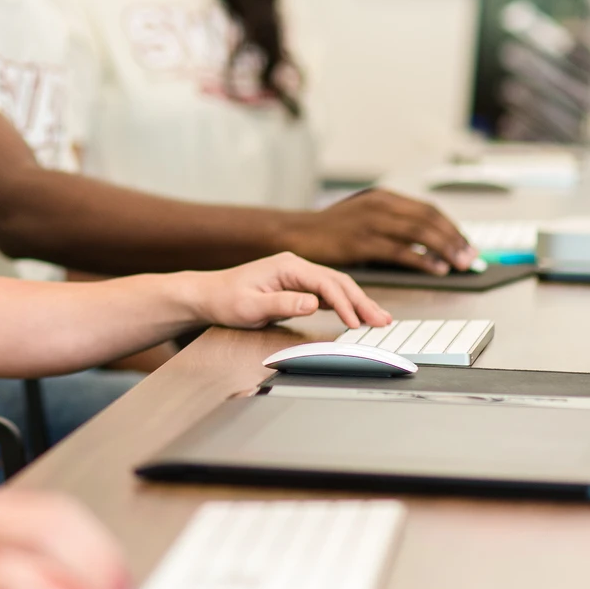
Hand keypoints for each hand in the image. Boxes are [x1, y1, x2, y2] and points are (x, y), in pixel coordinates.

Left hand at [188, 251, 389, 329]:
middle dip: (361, 301)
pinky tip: (357, 314)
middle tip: (382, 321)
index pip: (325, 283)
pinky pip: (328, 293)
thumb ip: (282, 304)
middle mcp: (295, 265)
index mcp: (287, 265)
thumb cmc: (225, 300)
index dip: (344, 303)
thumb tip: (314, 304)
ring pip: (336, 286)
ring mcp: (297, 274)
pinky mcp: (297, 285)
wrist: (207, 295)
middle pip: (337, 282)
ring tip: (379, 318)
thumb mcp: (250, 306)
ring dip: (358, 302)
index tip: (356, 322)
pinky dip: (345, 304)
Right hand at [281, 188, 475, 273]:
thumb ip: (392, 224)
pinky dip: (423, 260)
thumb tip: (429, 244)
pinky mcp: (361, 242)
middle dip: (454, 239)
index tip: (467, 243)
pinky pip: (401, 251)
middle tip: (471, 256)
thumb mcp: (365, 217)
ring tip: (460, 264)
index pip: (428, 209)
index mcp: (383, 197)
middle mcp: (380, 205)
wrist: (297, 233)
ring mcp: (370, 222)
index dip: (451, 227)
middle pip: (428, 219)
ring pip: (419, 233)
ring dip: (445, 249)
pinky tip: (436, 269)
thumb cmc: (332, 231)